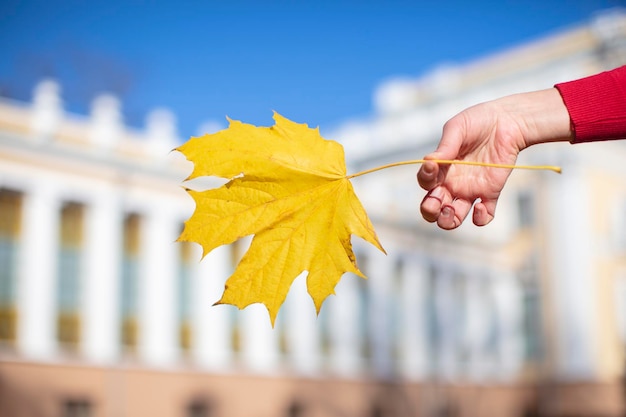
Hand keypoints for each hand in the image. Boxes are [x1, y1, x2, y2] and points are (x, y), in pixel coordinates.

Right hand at [417, 88, 570, 228]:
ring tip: (452, 211)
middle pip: (433, 207)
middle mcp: (452, 183)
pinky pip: (483, 216)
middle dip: (430, 211)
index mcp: (441, 168)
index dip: (425, 180)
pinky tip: (480, 206)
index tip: (432, 166)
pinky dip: (480, 218)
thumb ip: (445, 147)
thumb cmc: (479, 121)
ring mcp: (470, 190)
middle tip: (436, 204)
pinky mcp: (490, 193)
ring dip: (448, 221)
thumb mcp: (458, 129)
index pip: (426, 183)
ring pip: (454, 217)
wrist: (508, 121)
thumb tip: (429, 162)